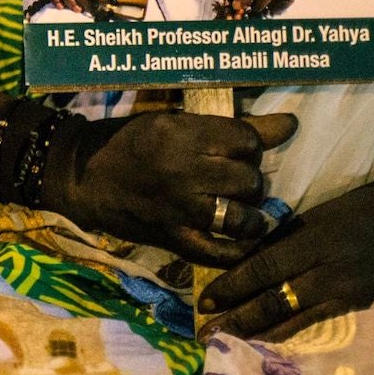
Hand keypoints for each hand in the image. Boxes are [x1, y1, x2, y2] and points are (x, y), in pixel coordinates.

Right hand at [51, 110, 296, 264]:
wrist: (83, 177)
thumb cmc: (128, 142)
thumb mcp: (171, 123)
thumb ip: (228, 127)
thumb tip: (289, 125)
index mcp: (178, 134)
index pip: (245, 139)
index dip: (247, 144)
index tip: (234, 148)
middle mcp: (181, 170)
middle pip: (248, 178)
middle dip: (247, 178)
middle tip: (231, 178)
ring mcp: (178, 209)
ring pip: (243, 216)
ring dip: (248, 213)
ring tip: (237, 206)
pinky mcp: (174, 238)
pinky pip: (223, 251)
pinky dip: (238, 248)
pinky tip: (240, 238)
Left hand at [200, 180, 373, 341]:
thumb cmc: (353, 217)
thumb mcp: (312, 219)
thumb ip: (279, 244)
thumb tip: (237, 265)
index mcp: (315, 242)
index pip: (265, 268)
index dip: (233, 287)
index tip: (205, 301)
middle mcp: (332, 273)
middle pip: (278, 302)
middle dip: (240, 320)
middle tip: (207, 335)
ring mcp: (351, 298)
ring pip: (300, 325)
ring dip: (263, 338)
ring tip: (232, 349)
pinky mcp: (365, 315)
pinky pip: (324, 333)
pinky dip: (296, 343)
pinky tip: (273, 353)